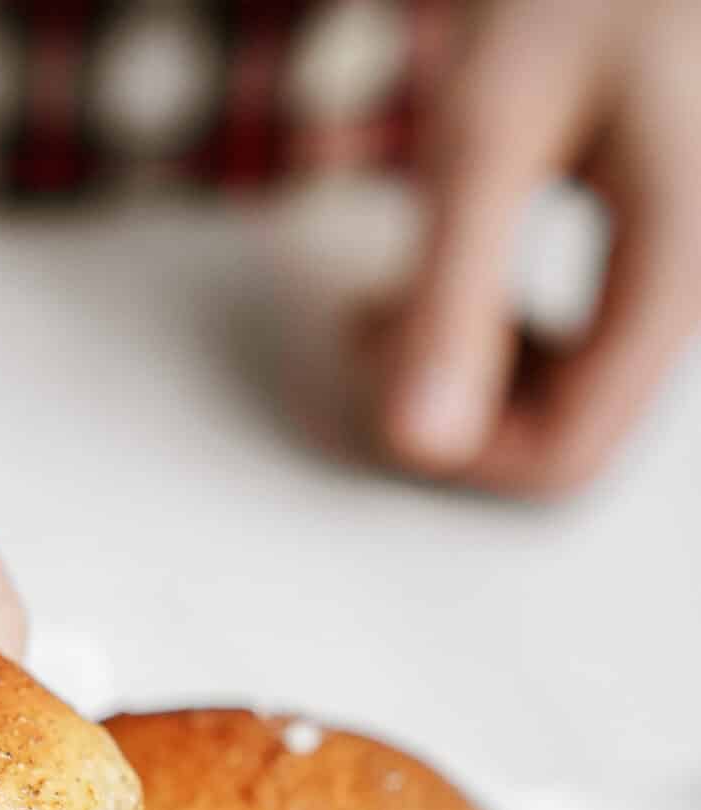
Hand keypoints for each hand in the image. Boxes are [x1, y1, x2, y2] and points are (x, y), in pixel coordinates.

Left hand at [381, 0, 700, 493]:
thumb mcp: (491, 126)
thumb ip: (454, 291)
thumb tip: (419, 442)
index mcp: (679, 271)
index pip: (563, 455)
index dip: (450, 444)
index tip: (373, 347)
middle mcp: (696, 289)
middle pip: (563, 436)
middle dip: (450, 401)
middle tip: (368, 314)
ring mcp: (682, 273)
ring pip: (567, 397)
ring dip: (467, 367)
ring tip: (396, 288)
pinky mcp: (658, 251)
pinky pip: (578, 344)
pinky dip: (499, 326)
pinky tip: (454, 260)